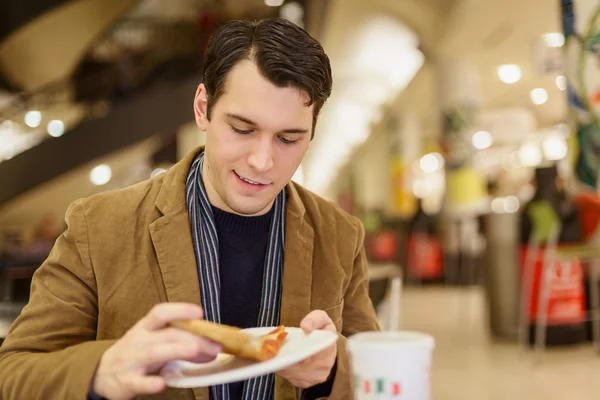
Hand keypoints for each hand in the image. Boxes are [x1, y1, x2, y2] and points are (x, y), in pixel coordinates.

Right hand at [92, 303, 220, 399]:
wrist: (103, 374)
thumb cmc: (137, 352)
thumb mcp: (153, 340)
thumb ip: (179, 339)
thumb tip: (211, 343)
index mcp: (146, 327)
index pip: (161, 312)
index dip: (180, 310)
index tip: (199, 312)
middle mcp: (139, 340)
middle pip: (167, 334)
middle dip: (193, 338)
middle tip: (216, 346)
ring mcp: (132, 360)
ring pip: (154, 353)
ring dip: (176, 350)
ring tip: (195, 351)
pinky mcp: (126, 381)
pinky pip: (138, 382)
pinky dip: (149, 383)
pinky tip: (162, 384)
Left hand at [277, 310, 337, 387]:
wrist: (326, 347)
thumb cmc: (321, 331)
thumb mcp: (321, 318)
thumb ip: (314, 319)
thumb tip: (305, 326)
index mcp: (329, 347)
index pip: (314, 351)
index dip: (299, 350)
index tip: (287, 346)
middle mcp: (324, 365)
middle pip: (299, 364)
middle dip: (285, 357)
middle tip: (273, 349)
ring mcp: (315, 377)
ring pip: (292, 372)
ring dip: (281, 363)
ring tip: (274, 354)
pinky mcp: (306, 383)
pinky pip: (290, 378)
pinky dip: (282, 370)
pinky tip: (279, 361)